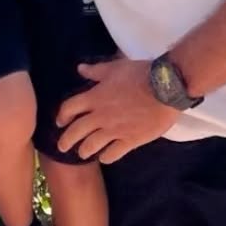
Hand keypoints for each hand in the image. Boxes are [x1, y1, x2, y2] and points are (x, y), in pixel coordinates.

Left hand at [55, 57, 174, 163]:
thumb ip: (95, 71)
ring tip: (82, 153)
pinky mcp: (130, 140)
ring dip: (84, 150)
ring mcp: (114, 130)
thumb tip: (80, 69)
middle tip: (62, 147)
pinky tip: (105, 158)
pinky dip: (106, 157)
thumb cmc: (139, 74)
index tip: (60, 122)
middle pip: (76, 131)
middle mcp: (100, 116)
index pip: (69, 108)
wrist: (164, 89)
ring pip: (91, 145)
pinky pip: (113, 153)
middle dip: (66, 140)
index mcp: (95, 97)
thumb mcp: (115, 68)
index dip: (62, 116)